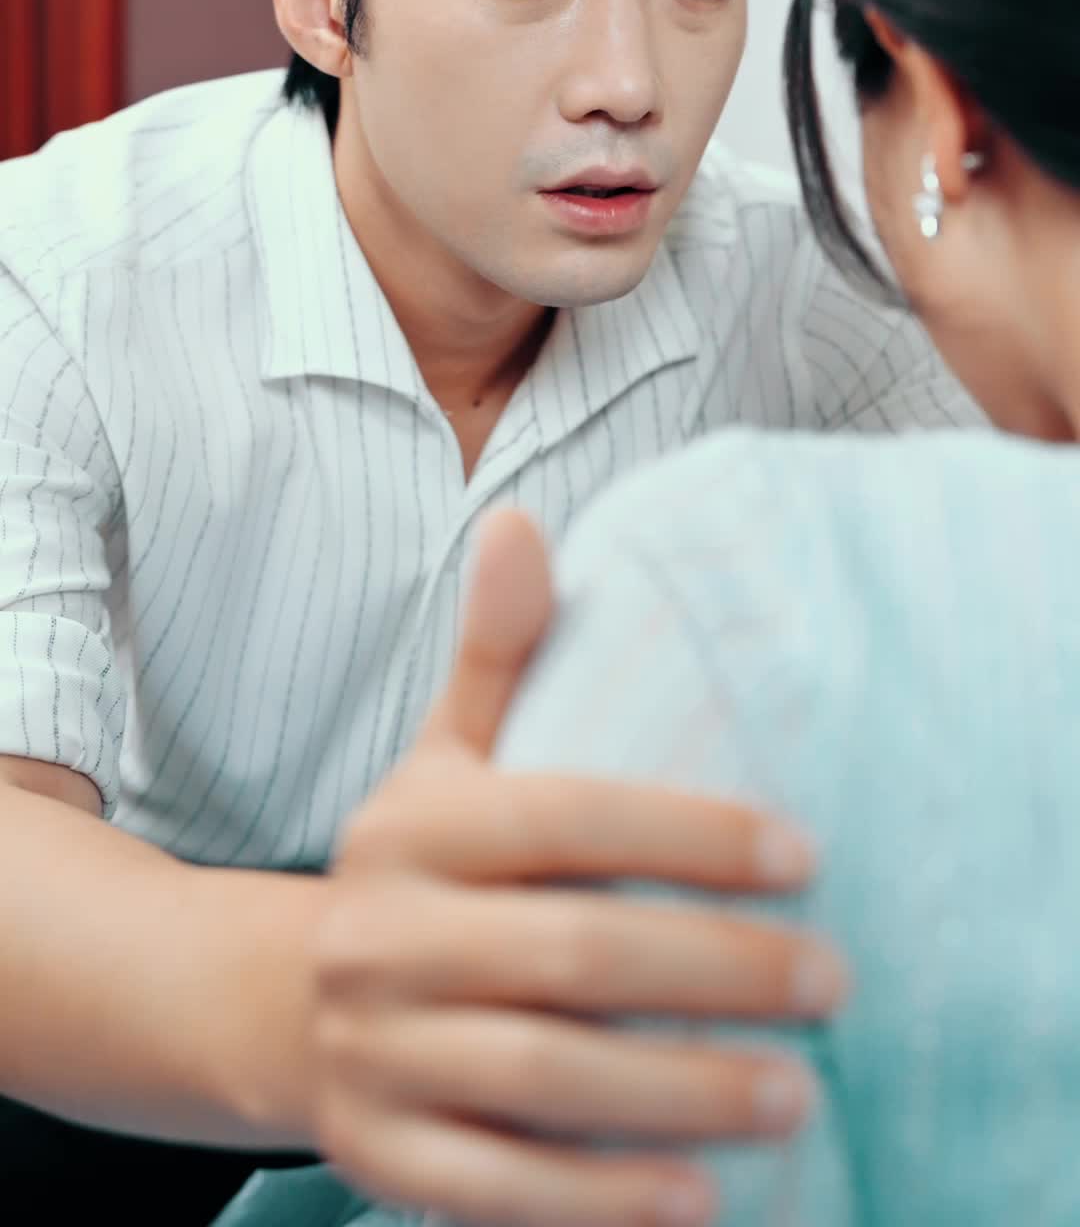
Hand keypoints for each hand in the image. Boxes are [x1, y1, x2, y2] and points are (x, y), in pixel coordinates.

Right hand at [309, 509, 844, 1226]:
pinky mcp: (380, 1153)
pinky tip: (699, 1197)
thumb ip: (495, 654)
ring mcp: (375, 1049)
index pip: (564, 817)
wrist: (280, 1005)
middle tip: (832, 982)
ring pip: (542, 1075)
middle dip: (715, 969)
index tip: (805, 855)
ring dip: (679, 1091)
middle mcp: (382, 933)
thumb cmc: (416, 870)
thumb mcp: (443, 757)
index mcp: (415, 826)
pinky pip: (498, 1186)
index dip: (689, 833)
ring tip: (795, 1094)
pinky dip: (601, 1199)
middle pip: (570, 952)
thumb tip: (518, 519)